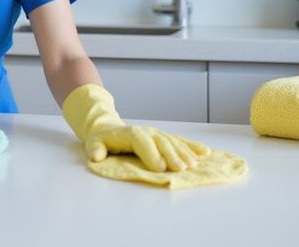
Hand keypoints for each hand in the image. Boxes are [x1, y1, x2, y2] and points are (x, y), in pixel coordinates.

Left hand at [62, 84, 209, 171]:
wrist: (109, 129)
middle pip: (161, 142)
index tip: (160, 168)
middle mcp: (147, 131)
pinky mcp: (164, 138)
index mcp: (131, 133)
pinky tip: (205, 152)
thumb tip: (95, 155)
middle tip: (181, 169)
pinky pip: (180, 141)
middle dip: (172, 155)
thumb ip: (95, 149)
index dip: (151, 154)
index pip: (142, 142)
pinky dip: (192, 147)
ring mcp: (157, 134)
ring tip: (193, 164)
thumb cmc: (102, 140)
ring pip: (173, 142)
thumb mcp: (94, 143)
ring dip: (185, 153)